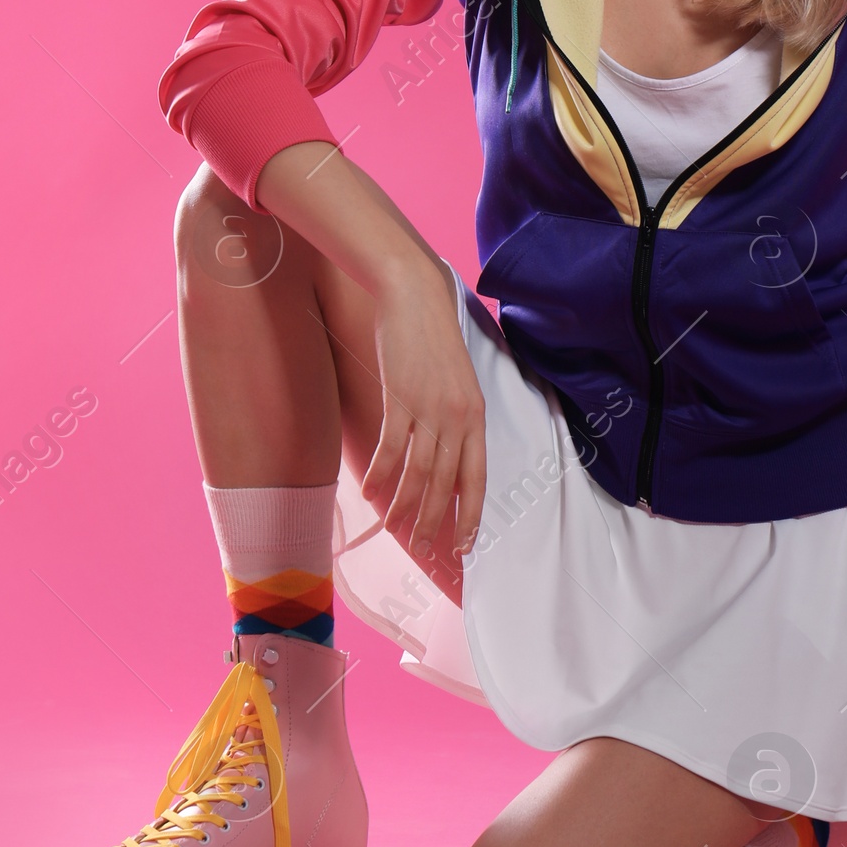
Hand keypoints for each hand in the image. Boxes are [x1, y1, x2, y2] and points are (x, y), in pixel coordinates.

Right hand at [360, 261, 487, 569]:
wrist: (416, 297)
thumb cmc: (435, 339)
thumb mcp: (459, 382)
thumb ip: (457, 418)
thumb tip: (448, 456)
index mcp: (476, 416)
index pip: (477, 477)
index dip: (470, 514)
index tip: (463, 545)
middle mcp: (457, 417)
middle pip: (445, 484)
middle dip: (435, 522)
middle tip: (424, 549)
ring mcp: (428, 409)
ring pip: (417, 473)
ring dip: (405, 507)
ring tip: (394, 530)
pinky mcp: (400, 399)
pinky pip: (391, 449)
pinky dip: (380, 475)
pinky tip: (370, 492)